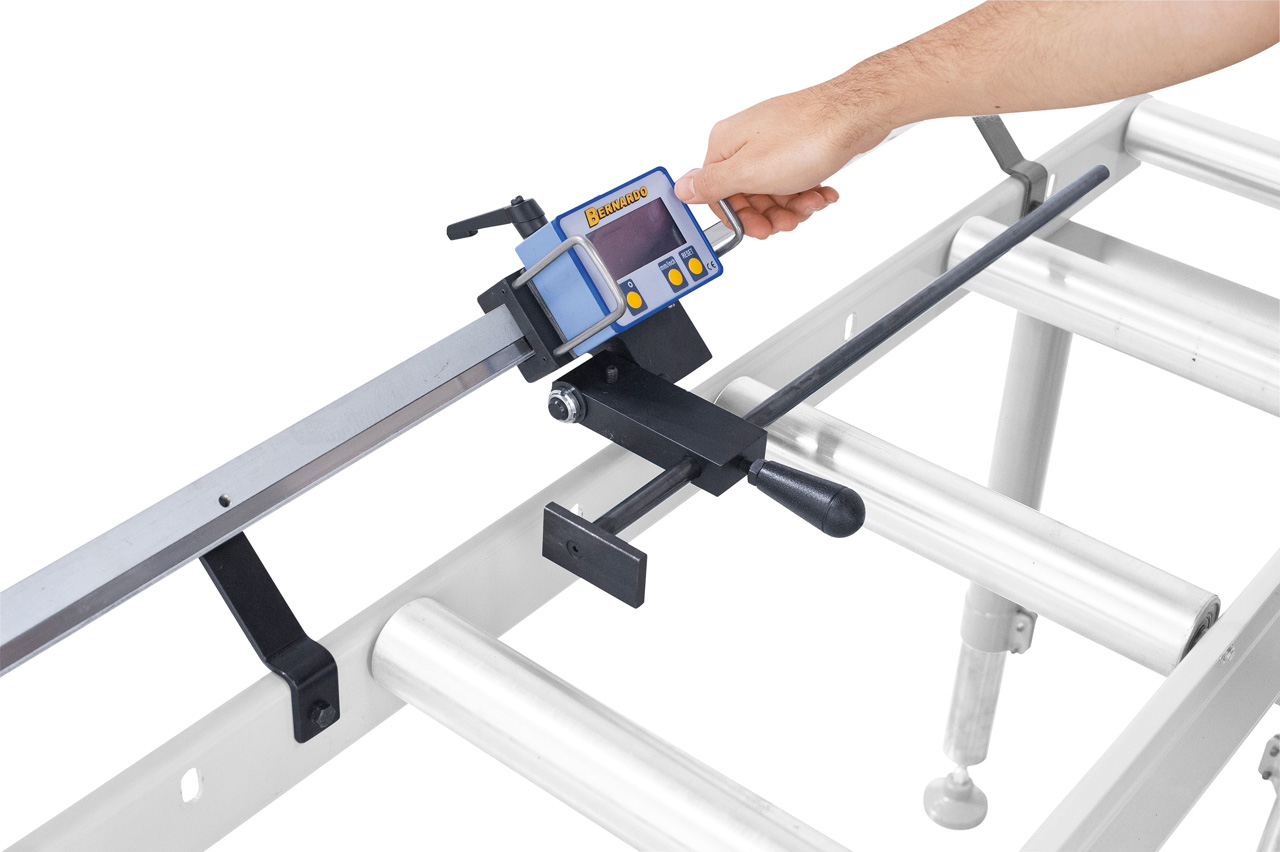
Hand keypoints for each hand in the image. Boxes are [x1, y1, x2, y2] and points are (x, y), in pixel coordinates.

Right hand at [674, 83, 895, 238]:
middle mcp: (745, 141)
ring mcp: (772, 141)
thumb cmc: (806, 136)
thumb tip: (681, 189)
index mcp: (725, 144)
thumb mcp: (749, 172)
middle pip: (747, 194)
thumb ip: (711, 185)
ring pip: (773, 189)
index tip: (755, 230)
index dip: (737, 217)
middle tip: (787, 222)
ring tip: (811, 204)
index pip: (716, 193)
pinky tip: (822, 193)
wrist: (855, 114)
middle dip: (770, 213)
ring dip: (793, 205)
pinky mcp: (796, 143)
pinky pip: (795, 178)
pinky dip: (808, 191)